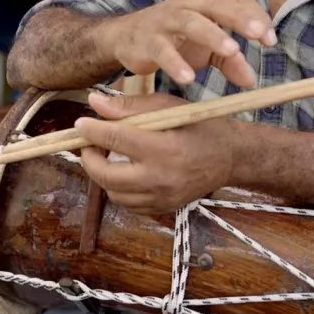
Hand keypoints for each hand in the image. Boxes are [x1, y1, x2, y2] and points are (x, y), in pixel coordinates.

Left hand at [76, 92, 237, 214]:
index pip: (115, 139)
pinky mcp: (164, 209)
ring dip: (102, 174)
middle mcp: (162, 178)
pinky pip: (128, 204)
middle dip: (89, 159)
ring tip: (107, 156)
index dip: (91, 130)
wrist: (233, 157)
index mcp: (165, 148)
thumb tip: (94, 104)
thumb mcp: (169, 107)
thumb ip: (131, 107)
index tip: (80, 123)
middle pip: (106, 175)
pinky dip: (119, 188)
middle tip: (88, 144)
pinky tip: (124, 171)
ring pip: (113, 193)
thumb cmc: (202, 125)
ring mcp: (163, 198)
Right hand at [99, 0, 274, 87]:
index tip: (270, 40)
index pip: (236, 1)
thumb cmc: (175, 38)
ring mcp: (165, 20)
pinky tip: (188, 77)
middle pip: (215, 5)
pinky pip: (162, 49)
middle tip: (258, 34)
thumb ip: (229, 61)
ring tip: (232, 50)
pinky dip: (175, 62)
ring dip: (212, 35)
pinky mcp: (147, 40)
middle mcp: (187, 5)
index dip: (255, 17)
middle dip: (238, 17)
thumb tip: (251, 81)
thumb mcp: (205, 49)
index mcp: (205, 1)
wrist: (127, 37)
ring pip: (190, 22)